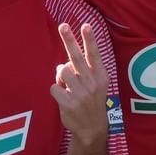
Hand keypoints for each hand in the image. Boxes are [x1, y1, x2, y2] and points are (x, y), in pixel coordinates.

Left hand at [50, 24, 108, 143]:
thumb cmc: (92, 101)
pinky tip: (63, 97)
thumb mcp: (97, 85)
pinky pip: (54, 87)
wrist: (93, 129)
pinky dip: (56, 90)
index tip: (86, 25)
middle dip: (69, 40)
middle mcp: (92, 83)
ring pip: (62, 71)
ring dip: (60, 76)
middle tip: (63, 26)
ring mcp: (81, 94)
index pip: (94, 54)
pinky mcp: (69, 103)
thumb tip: (65, 62)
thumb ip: (85, 71)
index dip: (90, 39)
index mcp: (100, 76)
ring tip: (67, 85)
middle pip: (77, 58)